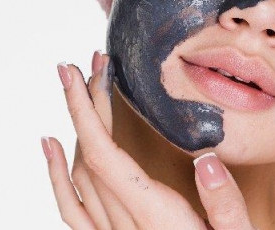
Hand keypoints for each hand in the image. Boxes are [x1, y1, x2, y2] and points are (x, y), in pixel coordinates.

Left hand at [41, 52, 256, 229]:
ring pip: (77, 177)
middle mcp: (126, 228)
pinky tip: (50, 147)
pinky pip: (71, 210)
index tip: (83, 71)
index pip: (104, 155)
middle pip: (88, 157)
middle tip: (86, 61)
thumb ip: (224, 205)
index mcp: (156, 219)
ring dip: (75, 129)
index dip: (87, 110)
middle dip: (84, 104)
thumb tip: (205, 159)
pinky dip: (55, 175)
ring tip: (79, 87)